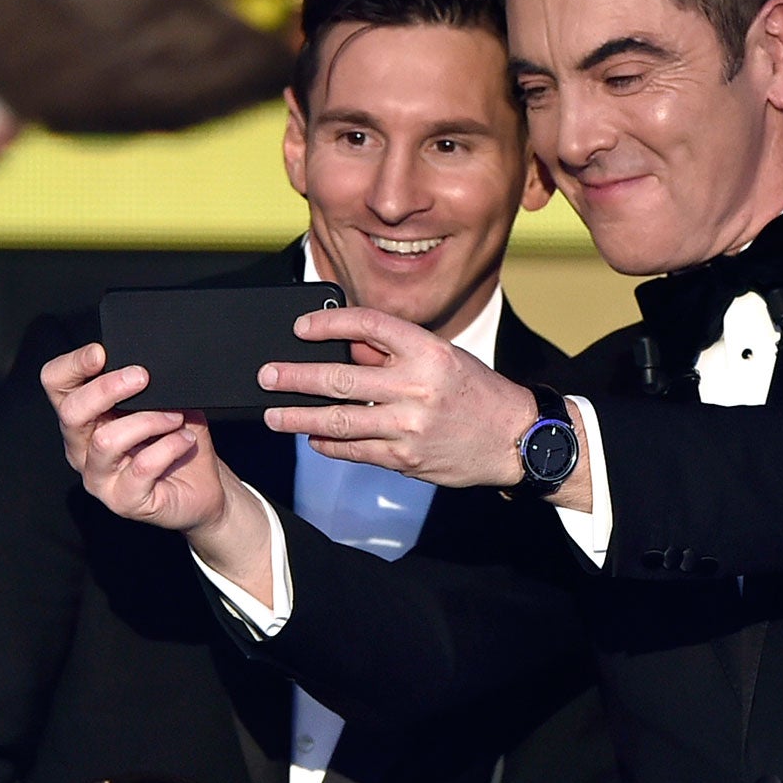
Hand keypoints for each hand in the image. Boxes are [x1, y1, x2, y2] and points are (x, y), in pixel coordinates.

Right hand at [41, 344, 227, 527]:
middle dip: (107, 388)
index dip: (72, 365)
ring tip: (176, 418)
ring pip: (106, 441)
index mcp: (85, 419)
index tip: (100, 352)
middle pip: (71, 412)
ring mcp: (99, 478)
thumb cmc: (177, 441)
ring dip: (148, 421)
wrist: (204, 489)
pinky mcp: (124, 501)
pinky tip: (184, 440)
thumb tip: (147, 362)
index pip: (56, 385)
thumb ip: (146, 384)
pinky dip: (168, 447)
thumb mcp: (163, 402)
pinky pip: (142, 467)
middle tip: (142, 377)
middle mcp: (83, 449)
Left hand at [258, 308, 539, 488]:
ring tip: (273, 415)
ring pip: (338, 421)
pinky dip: (328, 445)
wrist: (515, 439)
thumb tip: (344, 351)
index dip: (327, 323)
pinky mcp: (405, 459)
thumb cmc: (477, 392)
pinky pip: (354, 451)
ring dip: (298, 418)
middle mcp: (415, 387)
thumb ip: (394, 354)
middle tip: (266, 376)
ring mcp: (408, 427)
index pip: (366, 325)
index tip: (300, 328)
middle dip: (294, 378)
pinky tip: (311, 439)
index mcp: (427, 350)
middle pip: (339, 378)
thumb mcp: (443, 357)